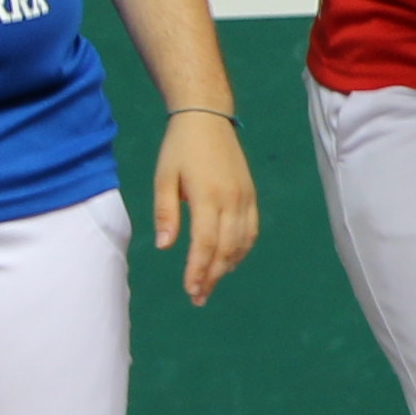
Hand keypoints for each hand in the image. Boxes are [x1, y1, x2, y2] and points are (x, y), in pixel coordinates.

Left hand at [152, 109, 258, 305]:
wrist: (207, 118)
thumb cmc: (179, 148)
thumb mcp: (164, 178)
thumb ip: (166, 213)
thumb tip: (165, 247)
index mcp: (208, 196)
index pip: (205, 244)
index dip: (198, 271)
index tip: (190, 290)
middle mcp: (232, 199)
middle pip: (225, 249)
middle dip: (212, 276)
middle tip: (198, 297)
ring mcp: (245, 198)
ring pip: (241, 243)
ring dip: (227, 267)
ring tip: (210, 283)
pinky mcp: (251, 195)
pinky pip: (251, 230)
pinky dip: (242, 250)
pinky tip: (229, 261)